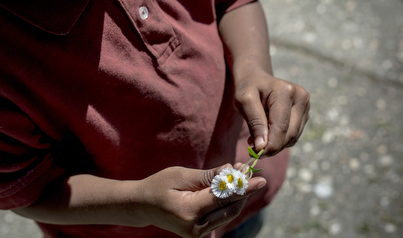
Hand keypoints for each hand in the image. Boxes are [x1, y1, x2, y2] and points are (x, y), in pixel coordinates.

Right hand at [135, 163, 265, 237]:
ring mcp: (197, 233)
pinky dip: (228, 203)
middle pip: (229, 209)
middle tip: (250, 172)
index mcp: (188, 211)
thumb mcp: (180, 175)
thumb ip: (207, 176)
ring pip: (228, 215)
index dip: (243, 188)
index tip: (260, 180)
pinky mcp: (199, 233)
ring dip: (238, 196)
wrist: (142, 206)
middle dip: (243, 191)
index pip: (222, 199)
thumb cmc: (159, 186)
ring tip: (241, 175)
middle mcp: (195, 227)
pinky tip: (231, 187)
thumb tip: (230, 170)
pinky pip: (220, 217)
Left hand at [233, 67, 309, 155]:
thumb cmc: (247, 88)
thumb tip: (262, 146)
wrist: (256, 77)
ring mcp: (306, 105)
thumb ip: (254, 122)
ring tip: (257, 137)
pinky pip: (294, 134)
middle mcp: (301, 97)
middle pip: (290, 134)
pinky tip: (267, 132)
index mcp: (286, 91)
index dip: (269, 145)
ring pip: (293, 137)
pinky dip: (280, 139)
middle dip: (272, 146)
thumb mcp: (243, 100)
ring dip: (276, 143)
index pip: (281, 127)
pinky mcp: (305, 113)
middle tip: (253, 149)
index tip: (255, 153)